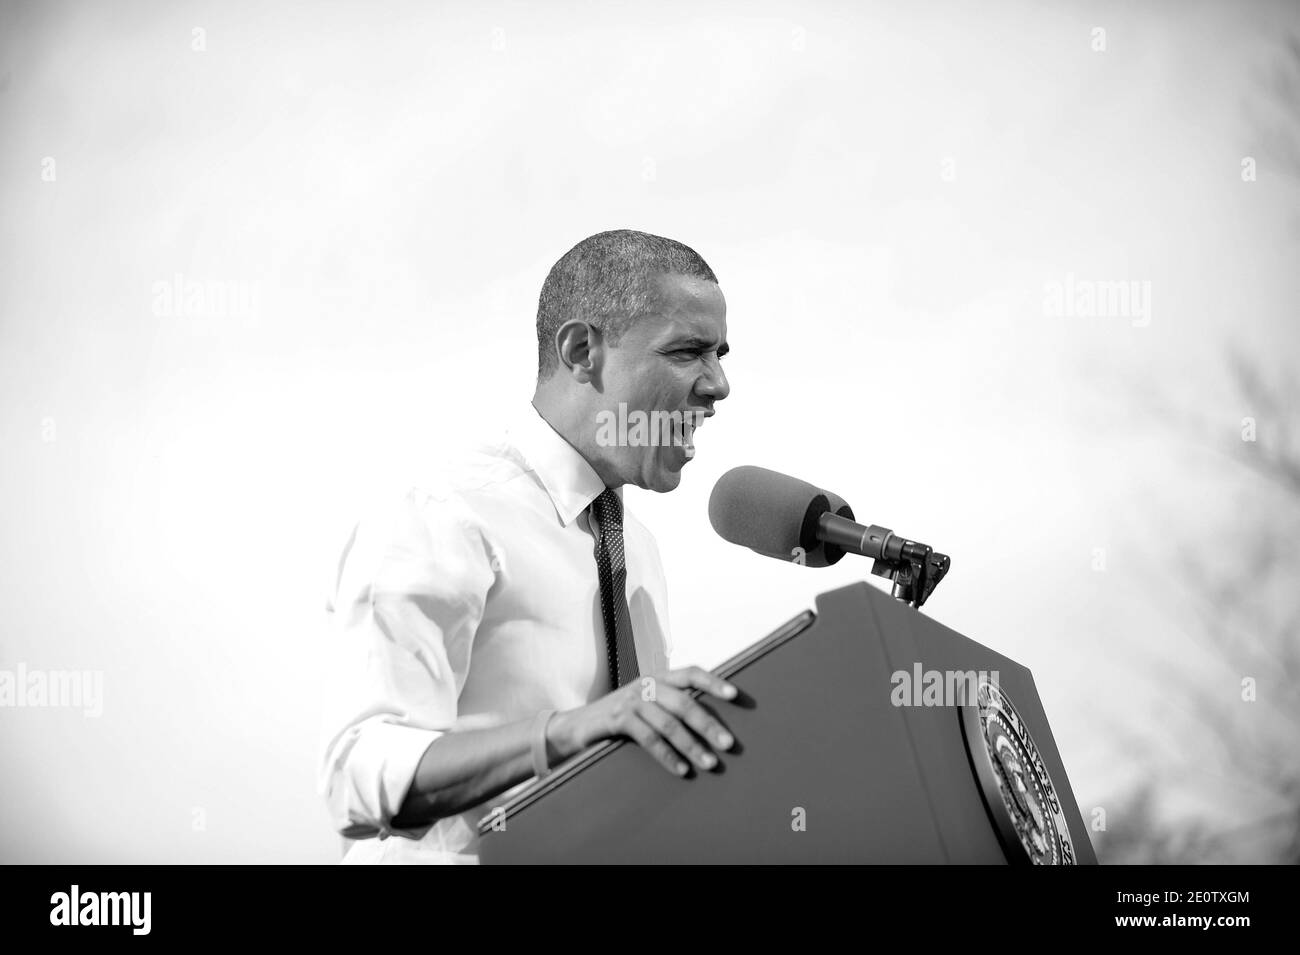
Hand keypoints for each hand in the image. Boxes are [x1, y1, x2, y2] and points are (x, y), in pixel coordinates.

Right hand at [550, 667, 738, 776]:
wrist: (575, 726)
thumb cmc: (620, 718)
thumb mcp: (646, 704)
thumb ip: (670, 705)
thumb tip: (710, 722)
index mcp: (657, 678)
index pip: (690, 673)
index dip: (713, 682)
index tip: (736, 695)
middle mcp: (646, 685)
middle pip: (684, 702)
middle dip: (708, 724)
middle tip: (728, 743)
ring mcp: (631, 701)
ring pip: (668, 723)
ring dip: (692, 745)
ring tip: (710, 763)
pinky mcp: (617, 719)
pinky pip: (649, 739)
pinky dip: (667, 756)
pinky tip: (681, 769)